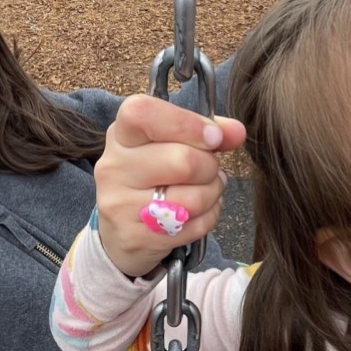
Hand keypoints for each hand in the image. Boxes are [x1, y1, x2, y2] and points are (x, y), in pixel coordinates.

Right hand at [93, 95, 245, 277]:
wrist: (120, 232)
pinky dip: (208, 218)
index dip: (186, 123)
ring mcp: (120, 206)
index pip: (143, 113)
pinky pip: (194, 226)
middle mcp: (114, 167)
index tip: (212, 136)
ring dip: (212, 194)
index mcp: (122, 135)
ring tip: (206, 191)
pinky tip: (197, 213)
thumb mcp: (169, 145)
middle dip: (210, 166)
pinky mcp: (135, 238)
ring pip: (193, 199)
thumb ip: (206, 131)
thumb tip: (236, 131)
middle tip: (209, 170)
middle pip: (182, 161)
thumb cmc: (151, 178)